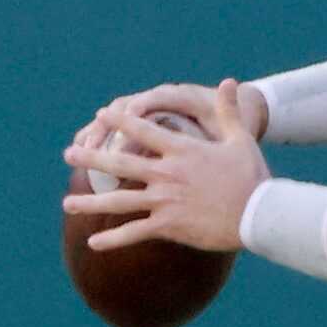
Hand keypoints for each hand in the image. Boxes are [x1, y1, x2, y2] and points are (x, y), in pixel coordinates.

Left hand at [63, 79, 269, 252]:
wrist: (259, 213)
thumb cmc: (252, 176)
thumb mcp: (240, 139)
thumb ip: (228, 111)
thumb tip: (229, 81)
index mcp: (181, 150)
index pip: (143, 130)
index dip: (120, 120)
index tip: (101, 115)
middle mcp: (167, 172)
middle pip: (120, 161)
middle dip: (91, 156)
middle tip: (69, 153)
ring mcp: (165, 200)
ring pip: (119, 199)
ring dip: (90, 202)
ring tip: (67, 204)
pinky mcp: (169, 225)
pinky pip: (135, 232)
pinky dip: (114, 239)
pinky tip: (93, 244)